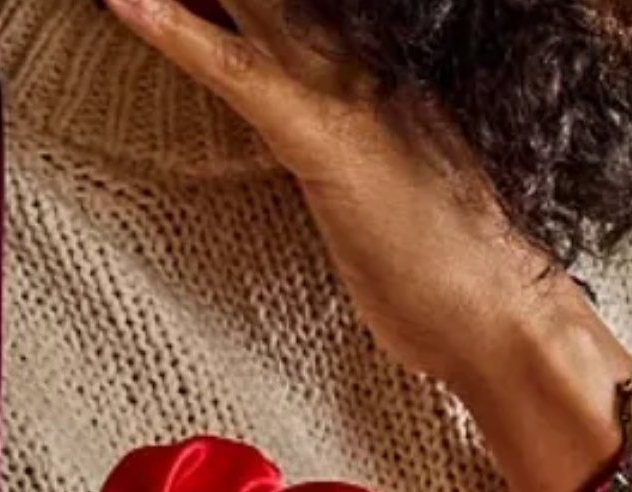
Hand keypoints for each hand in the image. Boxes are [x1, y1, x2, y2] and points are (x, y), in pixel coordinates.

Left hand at [100, 0, 631, 491]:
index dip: (244, 2)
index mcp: (380, 89)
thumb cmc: (445, 286)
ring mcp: (350, 103)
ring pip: (259, 14)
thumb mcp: (385, 211)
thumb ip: (352, 176)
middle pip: (280, 3)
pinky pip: (240, 77)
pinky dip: (180, 37)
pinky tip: (130, 4)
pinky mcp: (328, 144)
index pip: (301, 17)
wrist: (501, 320)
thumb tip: (332, 178)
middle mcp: (368, 76)